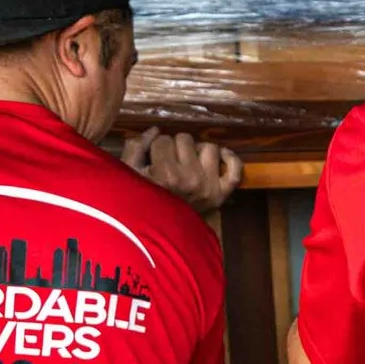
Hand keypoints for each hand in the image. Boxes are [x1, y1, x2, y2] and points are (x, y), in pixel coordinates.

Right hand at [122, 129, 242, 213]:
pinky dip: (230, 159)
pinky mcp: (222, 193)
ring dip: (199, 151)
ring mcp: (209, 186)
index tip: (154, 159)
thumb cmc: (142, 201)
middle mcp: (190, 178)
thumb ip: (136, 147)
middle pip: (185, 139)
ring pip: (209, 147)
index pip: (163, 139)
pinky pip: (235, 169)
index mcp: (165, 174)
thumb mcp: (129, 174)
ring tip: (189, 163)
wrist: (160, 233)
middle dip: (176, 147)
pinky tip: (220, 156)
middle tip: (171, 162)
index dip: (157, 147)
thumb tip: (155, 130)